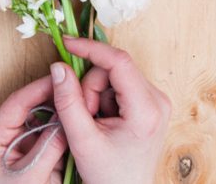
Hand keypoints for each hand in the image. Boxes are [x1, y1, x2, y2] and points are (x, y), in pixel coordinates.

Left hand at [0, 76, 67, 183]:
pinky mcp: (33, 156)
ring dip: (59, 112)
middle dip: (53, 97)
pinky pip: (48, 135)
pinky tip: (77, 124)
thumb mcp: (31, 176)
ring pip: (41, 119)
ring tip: (79, 102)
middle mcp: (5, 138)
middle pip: (30, 107)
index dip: (40, 88)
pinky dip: (62, 129)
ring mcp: (19, 147)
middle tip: (75, 87)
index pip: (17, 103)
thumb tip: (66, 121)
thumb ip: (48, 147)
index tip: (61, 79)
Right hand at [50, 38, 170, 183]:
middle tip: (85, 115)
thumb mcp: (82, 140)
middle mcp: (157, 100)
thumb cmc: (109, 176)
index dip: (90, 49)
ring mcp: (155, 101)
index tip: (66, 44)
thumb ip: (68, 101)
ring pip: (113, 76)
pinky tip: (103, 121)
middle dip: (90, 87)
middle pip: (113, 68)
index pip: (118, 62)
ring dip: (95, 94)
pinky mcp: (149, 104)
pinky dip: (103, 99)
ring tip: (95, 123)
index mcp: (146, 109)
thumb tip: (58, 67)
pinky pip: (118, 85)